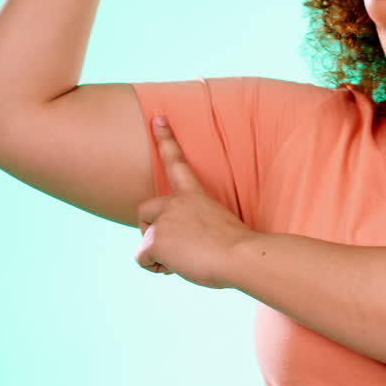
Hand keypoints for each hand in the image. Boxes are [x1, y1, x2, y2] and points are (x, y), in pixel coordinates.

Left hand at [134, 115, 256, 288]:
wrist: (242, 257)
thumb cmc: (240, 251)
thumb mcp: (220, 229)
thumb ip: (198, 228)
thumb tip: (186, 248)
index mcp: (196, 196)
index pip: (177, 162)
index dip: (165, 139)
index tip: (156, 117)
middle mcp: (177, 201)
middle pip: (143, 211)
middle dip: (149, 231)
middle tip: (175, 248)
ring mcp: (165, 218)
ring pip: (144, 242)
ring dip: (160, 256)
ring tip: (189, 259)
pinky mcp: (156, 238)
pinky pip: (142, 259)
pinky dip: (157, 268)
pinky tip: (182, 266)